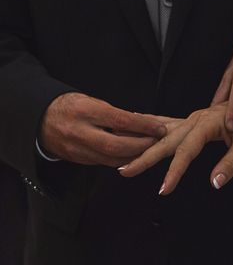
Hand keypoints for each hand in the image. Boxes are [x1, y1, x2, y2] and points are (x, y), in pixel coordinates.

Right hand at [39, 92, 166, 167]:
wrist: (40, 121)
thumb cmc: (72, 106)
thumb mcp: (91, 101)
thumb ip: (114, 114)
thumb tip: (143, 123)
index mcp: (85, 111)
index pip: (120, 120)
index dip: (143, 126)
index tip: (160, 128)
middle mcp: (80, 132)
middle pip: (117, 146)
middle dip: (141, 146)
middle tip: (158, 142)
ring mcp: (78, 149)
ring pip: (112, 159)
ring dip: (135, 156)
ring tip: (151, 150)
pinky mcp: (79, 160)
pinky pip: (106, 163)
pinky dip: (123, 160)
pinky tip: (135, 156)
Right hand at [120, 103, 232, 194]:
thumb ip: (230, 164)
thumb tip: (214, 184)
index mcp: (208, 122)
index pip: (186, 151)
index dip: (174, 171)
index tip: (163, 189)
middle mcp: (196, 118)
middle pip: (165, 140)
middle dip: (144, 157)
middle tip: (124, 171)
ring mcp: (194, 118)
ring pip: (163, 132)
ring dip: (144, 145)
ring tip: (123, 156)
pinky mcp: (195, 119)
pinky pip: (169, 126)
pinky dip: (153, 131)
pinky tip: (140, 129)